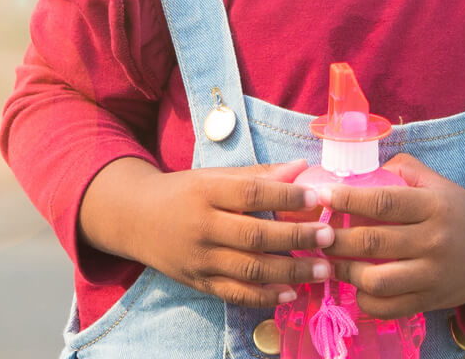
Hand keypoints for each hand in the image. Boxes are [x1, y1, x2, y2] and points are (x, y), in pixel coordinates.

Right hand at [80, 157, 337, 307]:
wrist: (134, 218)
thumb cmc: (184, 192)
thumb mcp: (214, 176)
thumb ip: (258, 175)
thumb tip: (303, 167)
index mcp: (206, 191)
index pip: (251, 194)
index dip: (286, 196)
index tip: (319, 197)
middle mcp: (201, 226)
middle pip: (254, 235)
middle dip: (296, 238)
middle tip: (329, 236)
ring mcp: (199, 258)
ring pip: (249, 269)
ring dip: (290, 271)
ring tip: (323, 269)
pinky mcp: (198, 282)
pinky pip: (235, 294)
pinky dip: (264, 297)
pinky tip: (291, 293)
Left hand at [317, 152, 464, 317]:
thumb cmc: (458, 212)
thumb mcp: (437, 183)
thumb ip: (401, 169)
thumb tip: (358, 169)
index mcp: (433, 206)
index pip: (382, 202)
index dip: (346, 200)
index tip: (321, 196)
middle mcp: (433, 241)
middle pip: (372, 243)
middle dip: (335, 239)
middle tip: (317, 234)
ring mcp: (431, 276)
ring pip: (376, 281)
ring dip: (345, 272)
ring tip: (331, 262)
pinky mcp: (429, 301)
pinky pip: (388, 308)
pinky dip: (365, 300)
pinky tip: (356, 287)